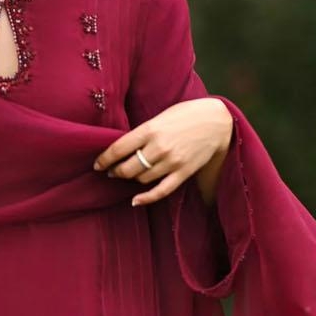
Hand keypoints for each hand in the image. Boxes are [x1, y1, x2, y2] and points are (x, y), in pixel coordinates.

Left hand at [92, 98, 232, 206]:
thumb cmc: (186, 114)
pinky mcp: (183, 173)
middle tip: (112, 171)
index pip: (119, 149)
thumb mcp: (161, 117)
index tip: (98, 164)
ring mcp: (172, 162)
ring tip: (127, 175)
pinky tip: (135, 201)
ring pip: (142, 179)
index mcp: (151, 129)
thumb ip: (143, 132)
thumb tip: (123, 148)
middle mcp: (159, 147)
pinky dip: (146, 198)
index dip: (104, 159)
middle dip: (116, 171)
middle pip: (128, 168)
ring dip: (131, 179)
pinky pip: (160, 191)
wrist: (217, 121)